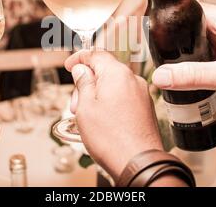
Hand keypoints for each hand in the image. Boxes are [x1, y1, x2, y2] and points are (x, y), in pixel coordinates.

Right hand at [65, 50, 162, 179]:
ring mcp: (141, 93)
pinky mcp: (145, 107)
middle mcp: (133, 79)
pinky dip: (110, 101)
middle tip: (75, 103)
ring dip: (97, 94)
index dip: (79, 58)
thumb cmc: (112, 138)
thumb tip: (82, 70)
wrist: (138, 162)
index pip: (96, 53)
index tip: (70, 65)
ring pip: (114, 84)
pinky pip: (124, 96)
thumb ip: (83, 83)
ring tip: (87, 116)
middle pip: (105, 70)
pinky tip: (103, 120)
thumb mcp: (86, 107)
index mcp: (117, 74)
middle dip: (87, 83)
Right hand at [152, 4, 215, 118]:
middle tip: (166, 57)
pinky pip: (212, 43)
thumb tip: (160, 76)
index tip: (158, 38)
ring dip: (192, 48)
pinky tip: (198, 68)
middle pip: (193, 23)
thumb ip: (191, 76)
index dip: (172, 24)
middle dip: (180, 40)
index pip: (189, 11)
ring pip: (202, 34)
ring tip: (180, 64)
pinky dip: (203, 54)